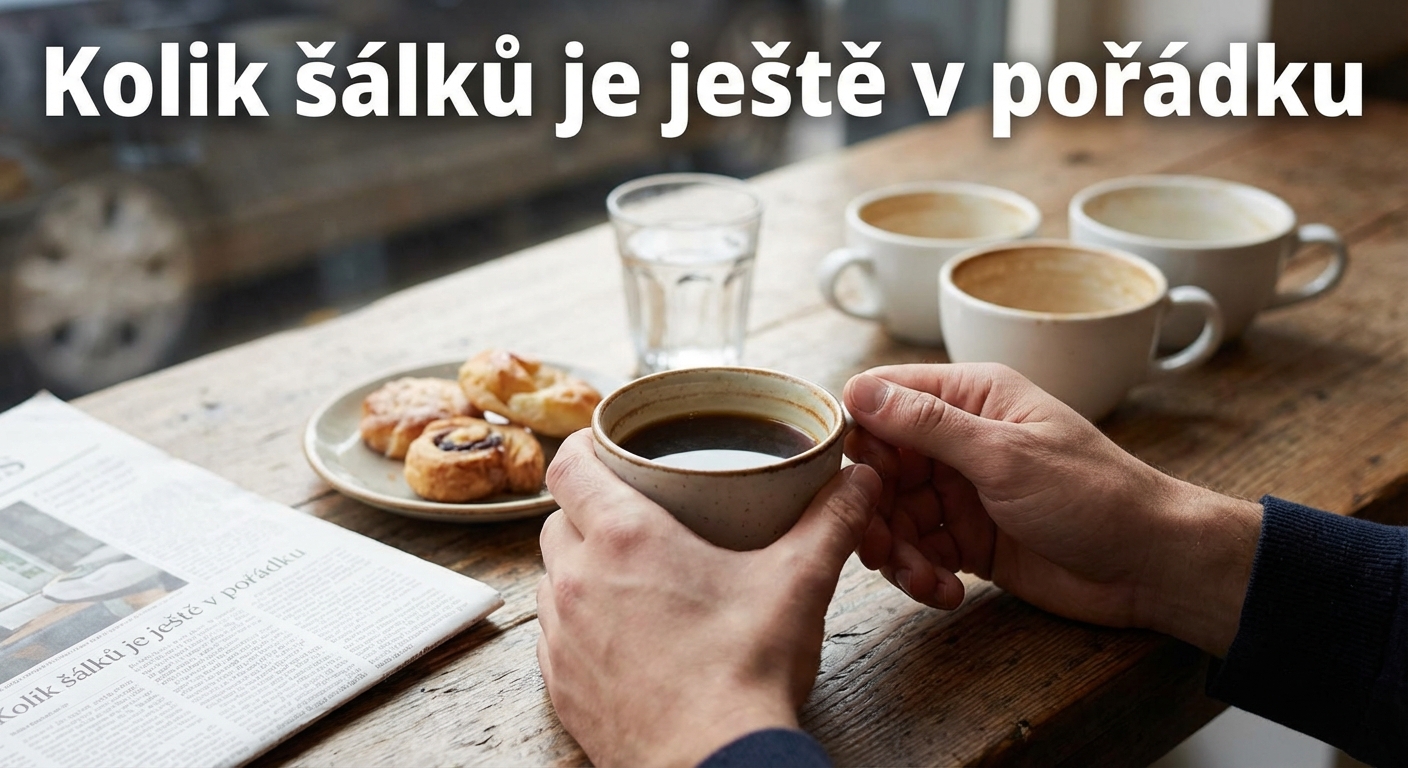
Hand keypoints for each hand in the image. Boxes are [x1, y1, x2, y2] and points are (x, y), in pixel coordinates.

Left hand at [537, 431, 879, 766]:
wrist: (714, 764)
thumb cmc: (747, 672)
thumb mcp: (798, 582)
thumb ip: (830, 522)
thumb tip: (860, 479)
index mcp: (624, 538)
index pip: (568, 463)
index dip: (584, 444)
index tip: (609, 445)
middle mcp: (577, 580)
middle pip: (560, 517)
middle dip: (591, 508)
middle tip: (639, 513)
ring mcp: (561, 636)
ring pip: (553, 576)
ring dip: (582, 566)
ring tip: (632, 575)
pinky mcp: (560, 684)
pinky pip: (555, 634)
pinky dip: (579, 622)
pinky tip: (623, 633)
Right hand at [842, 363, 1260, 655]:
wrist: (1151, 567)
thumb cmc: (1094, 495)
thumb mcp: (1004, 454)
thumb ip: (927, 425)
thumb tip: (858, 390)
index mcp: (972, 396)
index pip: (885, 398)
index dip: (859, 437)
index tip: (853, 480)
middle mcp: (961, 439)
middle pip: (881, 466)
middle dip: (874, 510)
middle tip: (880, 546)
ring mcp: (963, 491)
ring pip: (895, 516)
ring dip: (899, 553)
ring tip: (924, 580)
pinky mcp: (969, 540)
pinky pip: (920, 552)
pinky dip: (923, 575)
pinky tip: (947, 591)